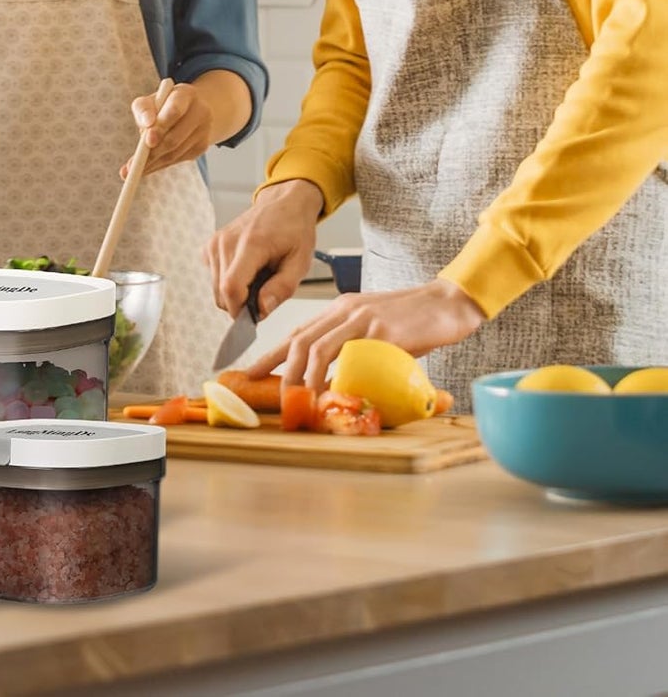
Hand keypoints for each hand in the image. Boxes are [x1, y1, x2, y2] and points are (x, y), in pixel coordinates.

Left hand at [120, 80, 213, 177]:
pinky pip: (177, 159)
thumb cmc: (162, 104)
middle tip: (134, 163)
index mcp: (186, 94)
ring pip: (175, 152)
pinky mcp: (201, 147)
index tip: (147, 140)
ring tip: (133, 170)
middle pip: (174, 137)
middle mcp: (200, 112)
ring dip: (153, 163)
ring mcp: (203, 131)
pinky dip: (160, 165)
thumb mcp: (150, 100)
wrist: (189, 109)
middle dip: (153, 152)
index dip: (161, 126)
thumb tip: (146, 126)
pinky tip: (147, 168)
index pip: (175, 110)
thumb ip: (143, 110)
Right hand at [203, 179, 321, 317]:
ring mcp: (215, 242)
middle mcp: (226, 242)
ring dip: (235, 293)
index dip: (240, 311)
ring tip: (257, 278)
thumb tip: (260, 311)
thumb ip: (281, 289)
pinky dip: (228, 282)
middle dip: (241, 303)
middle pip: (221, 293)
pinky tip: (245, 270)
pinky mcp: (210, 245)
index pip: (231, 287)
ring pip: (216, 289)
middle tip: (264, 292)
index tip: (256, 316)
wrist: (283, 203)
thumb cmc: (294, 231)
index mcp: (251, 244)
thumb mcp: (300, 263)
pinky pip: (213, 277)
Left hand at [245, 279, 487, 387]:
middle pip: (299, 340)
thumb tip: (340, 380)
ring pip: (317, 348)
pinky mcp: (382, 332)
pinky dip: (335, 377)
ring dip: (302, 377)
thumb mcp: (377, 329)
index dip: (273, 353)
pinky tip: (330, 394)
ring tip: (297, 401)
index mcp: (341, 309)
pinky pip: (350, 357)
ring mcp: (362, 320)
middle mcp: (345, 310)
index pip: (298, 331)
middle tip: (274, 396)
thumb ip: (356, 347)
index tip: (253, 372)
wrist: (450, 303)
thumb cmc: (416, 321)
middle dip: (279, 369)